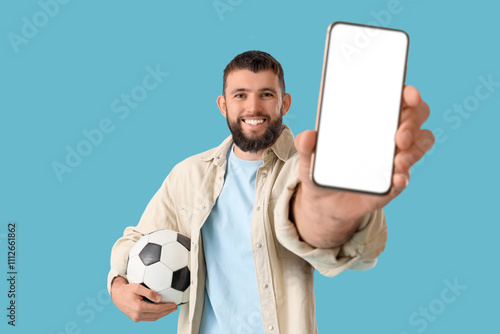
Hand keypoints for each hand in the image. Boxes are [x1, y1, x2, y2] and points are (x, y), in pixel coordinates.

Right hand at [110, 276, 177, 321]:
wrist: (116, 295)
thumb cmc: (127, 289)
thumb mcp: (137, 287)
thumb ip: (149, 292)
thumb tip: (160, 298)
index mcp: (139, 308)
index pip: (157, 309)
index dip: (167, 307)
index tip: (174, 304)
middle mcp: (138, 315)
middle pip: (157, 315)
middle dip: (167, 312)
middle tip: (175, 308)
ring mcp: (136, 318)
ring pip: (153, 318)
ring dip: (163, 314)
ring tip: (170, 310)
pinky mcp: (135, 318)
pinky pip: (149, 318)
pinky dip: (156, 315)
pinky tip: (161, 311)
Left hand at [292, 85, 434, 247]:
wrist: (325, 202)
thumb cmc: (322, 168)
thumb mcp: (310, 157)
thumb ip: (306, 146)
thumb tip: (306, 136)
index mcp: (371, 118)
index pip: (398, 98)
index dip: (408, 94)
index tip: (409, 95)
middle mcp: (388, 134)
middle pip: (417, 117)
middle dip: (412, 122)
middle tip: (400, 136)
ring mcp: (394, 158)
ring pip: (420, 144)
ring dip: (414, 150)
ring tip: (398, 161)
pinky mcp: (393, 182)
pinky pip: (406, 177)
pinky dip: (403, 177)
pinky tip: (395, 179)